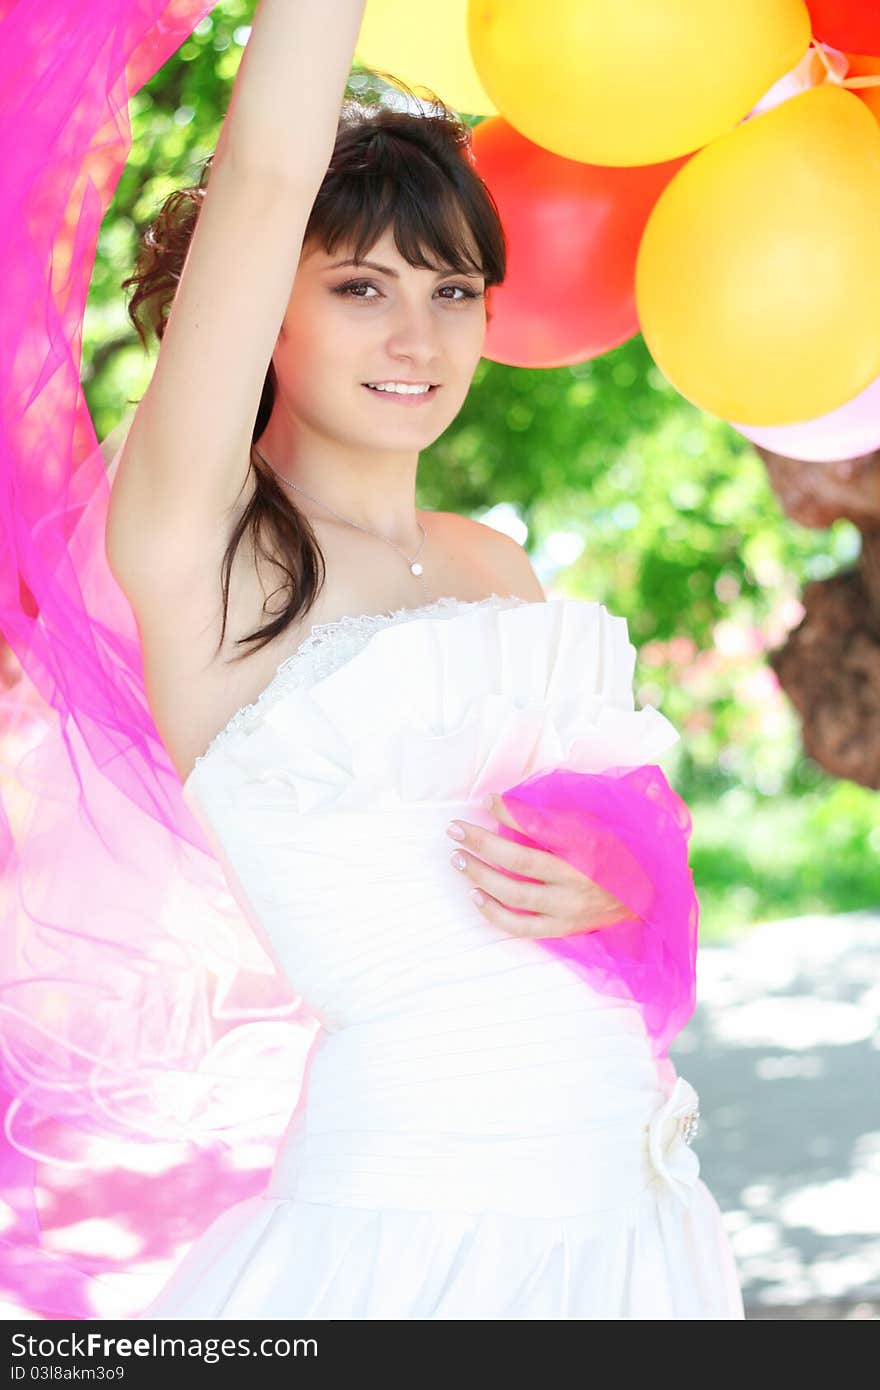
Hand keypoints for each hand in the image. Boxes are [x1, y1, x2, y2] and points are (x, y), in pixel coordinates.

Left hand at [445, 793, 638, 938]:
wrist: (649, 895)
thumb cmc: (617, 852)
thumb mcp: (594, 825)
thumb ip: (554, 818)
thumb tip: (507, 806)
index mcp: (589, 846)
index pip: (540, 825)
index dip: (509, 813)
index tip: (486, 801)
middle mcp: (578, 879)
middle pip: (518, 860)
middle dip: (480, 843)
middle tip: (455, 829)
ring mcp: (570, 909)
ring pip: (513, 895)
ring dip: (480, 875)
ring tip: (458, 859)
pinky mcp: (565, 929)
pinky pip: (521, 927)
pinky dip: (493, 912)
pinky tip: (475, 895)